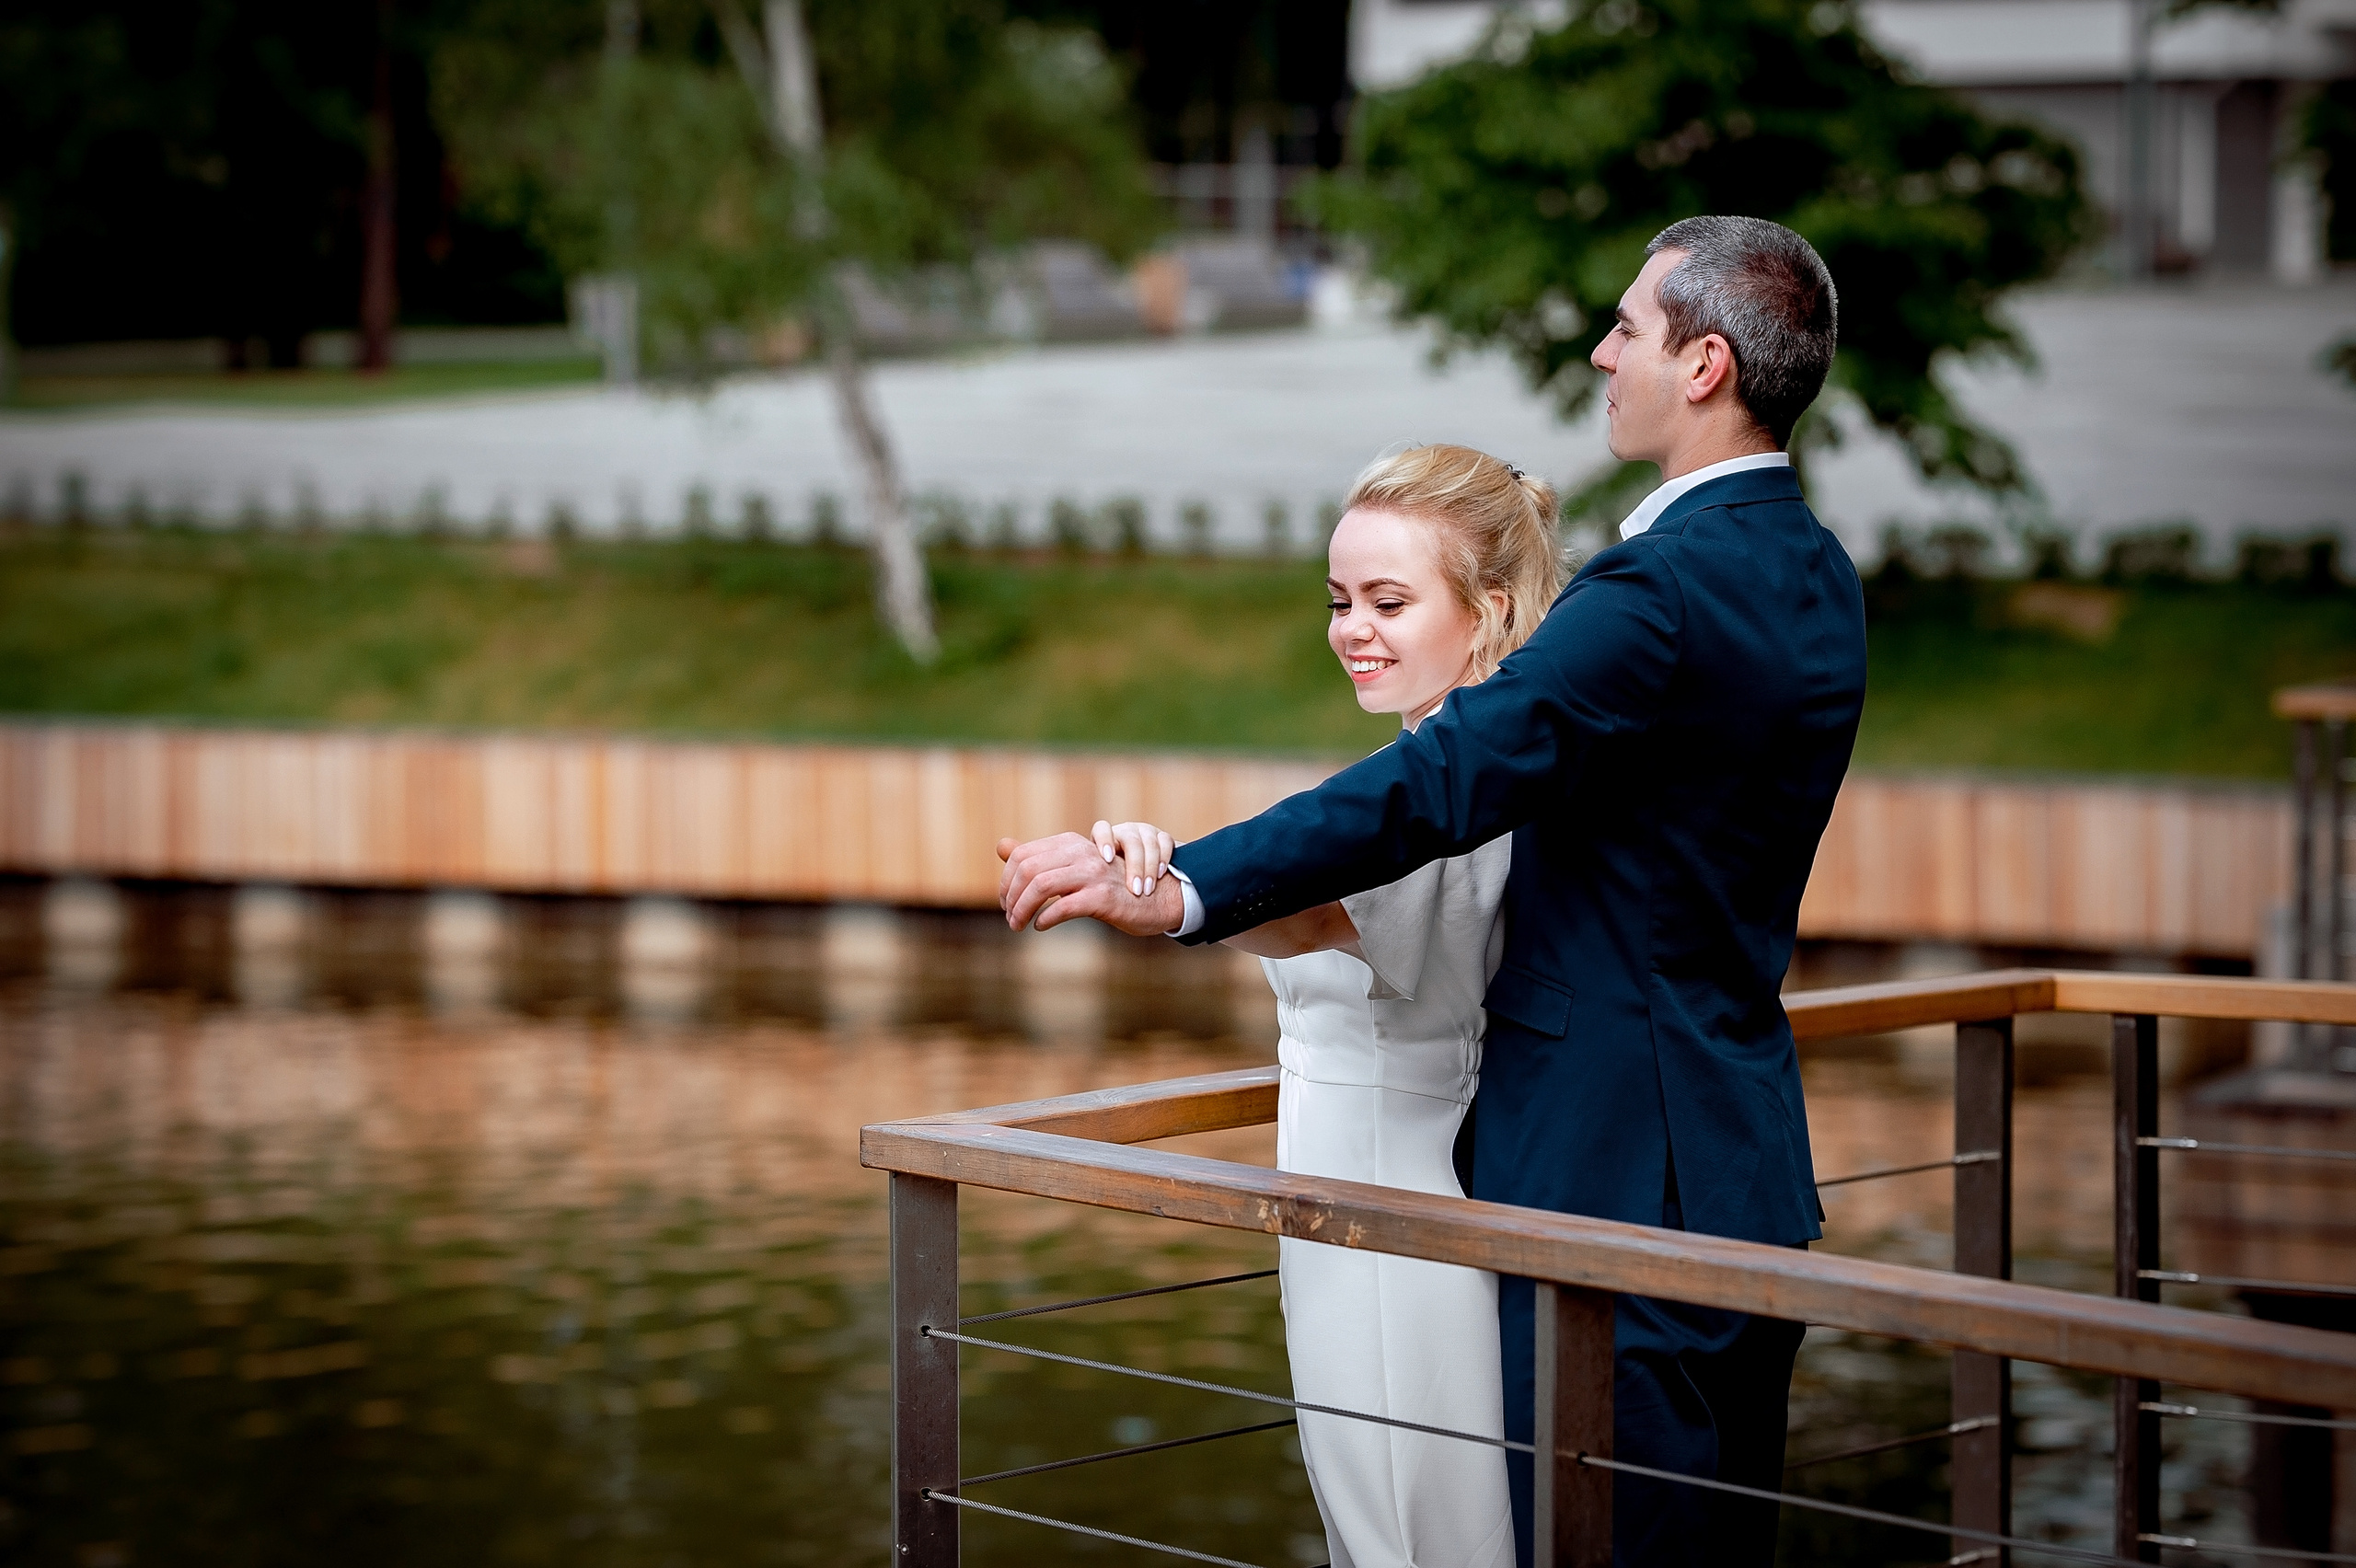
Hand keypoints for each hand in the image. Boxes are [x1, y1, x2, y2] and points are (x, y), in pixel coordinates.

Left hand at [997, 832, 1185, 935]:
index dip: (1006, 879)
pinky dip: (1045, 918)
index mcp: (1071, 843)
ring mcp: (1093, 873)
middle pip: (1028, 869)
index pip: (1023, 855)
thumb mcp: (1073, 867)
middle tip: (1010, 917)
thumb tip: (1001, 846)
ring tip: (1018, 925)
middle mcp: (1082, 852)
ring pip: (1041, 885)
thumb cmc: (1111, 885)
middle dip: (1011, 896)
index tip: (1005, 901)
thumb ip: (1039, 856)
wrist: (1157, 898)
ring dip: (1023, 909)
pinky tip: (1041, 926)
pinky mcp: (1103, 897)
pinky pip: (1063, 907)